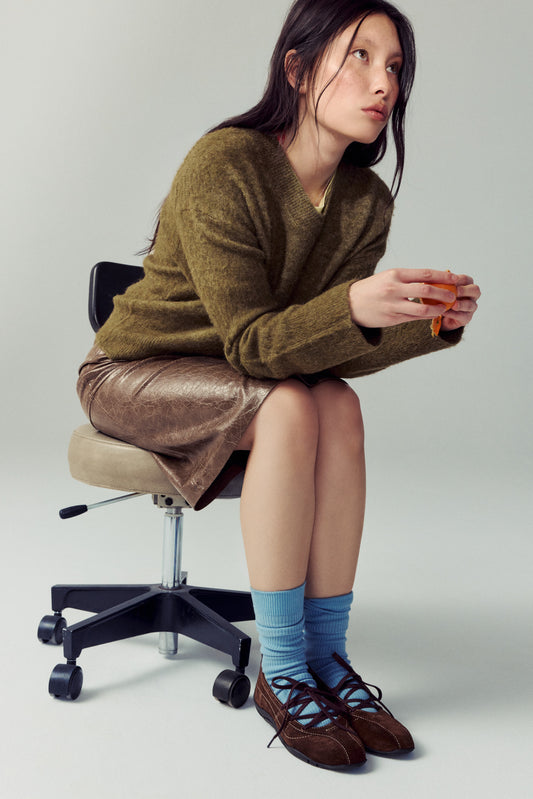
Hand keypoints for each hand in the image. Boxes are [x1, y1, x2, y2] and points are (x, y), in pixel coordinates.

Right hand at [348, 269, 477, 328]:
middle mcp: (394, 289)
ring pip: (422, 309)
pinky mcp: (392, 319)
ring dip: (437, 309)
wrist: (349, 305)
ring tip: (444, 308)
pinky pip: (413, 318)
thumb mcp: (388, 277)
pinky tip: (432, 315)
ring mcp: (393, 305)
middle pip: (427, 291)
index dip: (444, 277)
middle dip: (444, 294)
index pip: (426, 274)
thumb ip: (408, 278)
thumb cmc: (372, 288)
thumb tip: (433, 279)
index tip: (457, 279)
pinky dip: (425, 317)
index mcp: (395, 275)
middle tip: (453, 296)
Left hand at [440, 277, 480, 331]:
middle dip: (465, 290)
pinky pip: (463, 316)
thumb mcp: (439, 289)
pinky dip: (453, 314)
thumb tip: (432, 278)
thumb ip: (439, 284)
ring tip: (452, 305)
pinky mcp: (467, 318)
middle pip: (475, 290)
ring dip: (461, 304)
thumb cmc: (440, 298)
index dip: (459, 279)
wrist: (440, 315)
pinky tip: (445, 312)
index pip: (466, 279)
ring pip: (471, 305)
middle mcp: (472, 295)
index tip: (449, 280)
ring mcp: (471, 307)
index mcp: (467, 284)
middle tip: (455, 291)